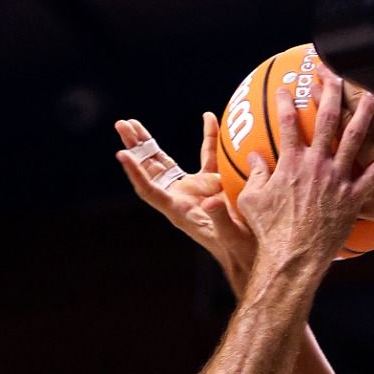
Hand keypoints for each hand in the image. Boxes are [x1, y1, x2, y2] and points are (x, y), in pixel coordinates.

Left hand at [115, 114, 257, 293]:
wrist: (251, 255)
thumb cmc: (240, 253)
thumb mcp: (231, 236)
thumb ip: (220, 218)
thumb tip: (212, 200)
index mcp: (180, 212)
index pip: (151, 191)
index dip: (136, 174)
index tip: (123, 154)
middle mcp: (180, 199)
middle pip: (150, 172)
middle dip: (135, 149)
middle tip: (121, 125)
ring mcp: (193, 191)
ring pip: (166, 163)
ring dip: (149, 143)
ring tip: (132, 122)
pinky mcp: (210, 185)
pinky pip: (206, 157)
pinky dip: (208, 137)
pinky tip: (208, 117)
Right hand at [233, 67, 373, 278]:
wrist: (293, 259)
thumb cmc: (270, 234)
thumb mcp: (251, 201)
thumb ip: (253, 175)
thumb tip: (253, 158)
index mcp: (290, 163)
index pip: (288, 122)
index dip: (288, 101)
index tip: (289, 88)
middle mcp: (316, 165)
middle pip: (326, 119)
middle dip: (332, 90)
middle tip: (337, 72)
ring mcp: (337, 180)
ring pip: (355, 137)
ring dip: (366, 111)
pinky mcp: (354, 198)